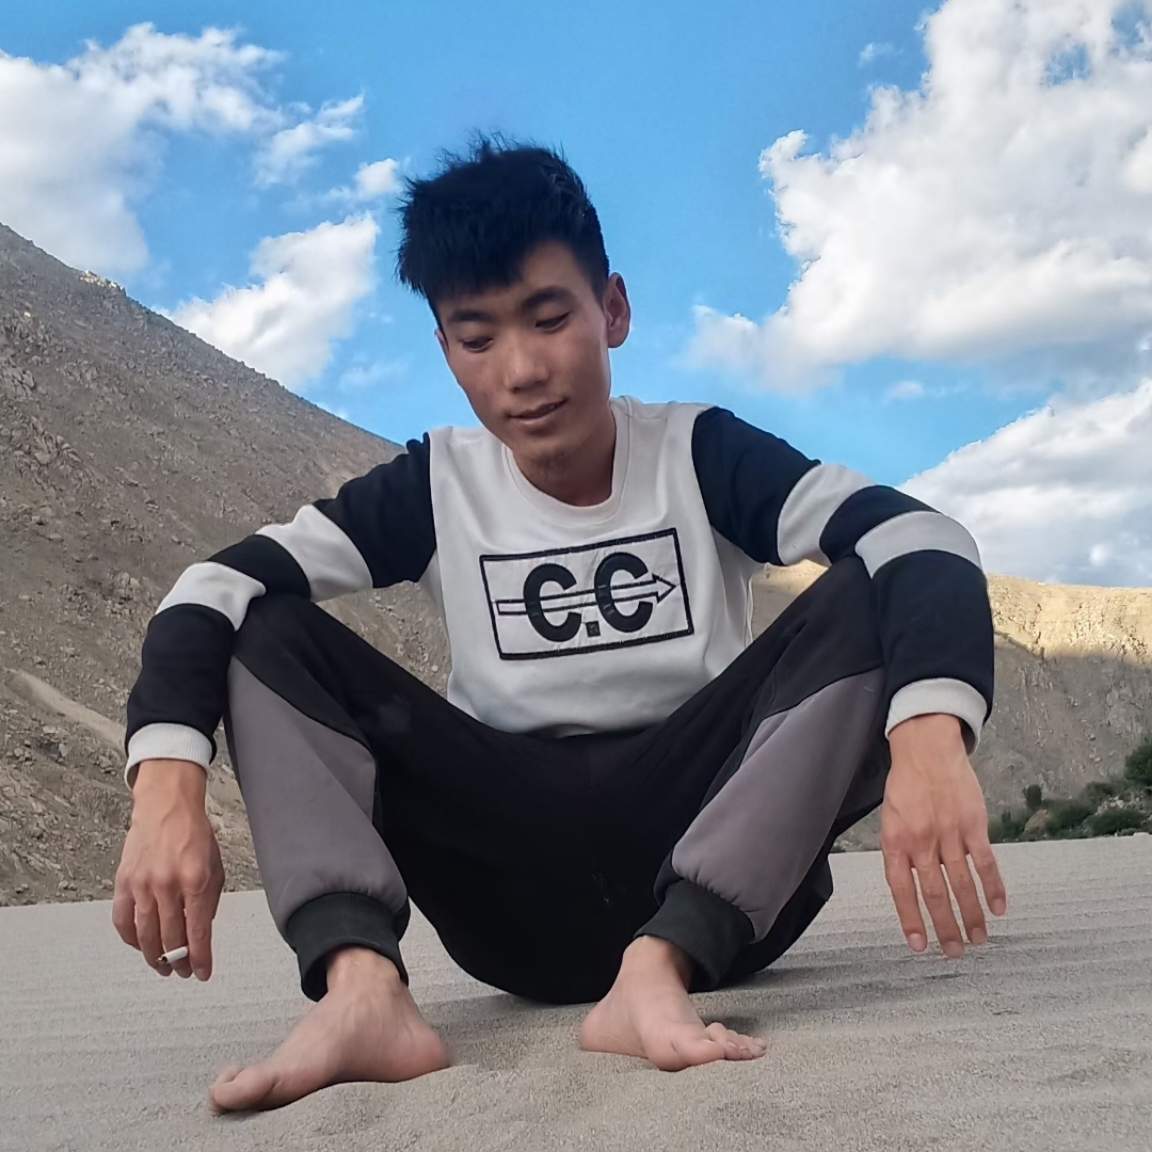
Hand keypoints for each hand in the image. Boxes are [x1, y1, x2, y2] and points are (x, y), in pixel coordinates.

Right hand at [112, 759, 223, 980]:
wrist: (166, 807)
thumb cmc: (195, 835)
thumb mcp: (215, 866)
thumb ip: (209, 900)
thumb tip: (201, 933)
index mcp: (196, 880)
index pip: (198, 931)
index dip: (201, 957)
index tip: (203, 973)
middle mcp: (167, 884)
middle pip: (170, 938)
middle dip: (178, 961)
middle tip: (183, 972)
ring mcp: (142, 884)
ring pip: (145, 934)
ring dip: (154, 956)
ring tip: (163, 967)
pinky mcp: (124, 882)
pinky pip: (123, 920)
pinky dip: (131, 939)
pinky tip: (141, 945)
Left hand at [880, 714, 1006, 957]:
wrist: (927, 748)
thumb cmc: (906, 785)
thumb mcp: (891, 818)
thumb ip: (900, 851)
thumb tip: (911, 887)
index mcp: (896, 841)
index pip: (901, 889)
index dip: (910, 919)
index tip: (919, 946)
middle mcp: (922, 841)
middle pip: (935, 893)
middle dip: (945, 927)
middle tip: (955, 953)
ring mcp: (950, 834)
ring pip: (962, 884)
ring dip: (972, 915)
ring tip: (978, 940)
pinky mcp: (974, 825)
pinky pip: (986, 862)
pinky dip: (994, 887)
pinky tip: (999, 909)